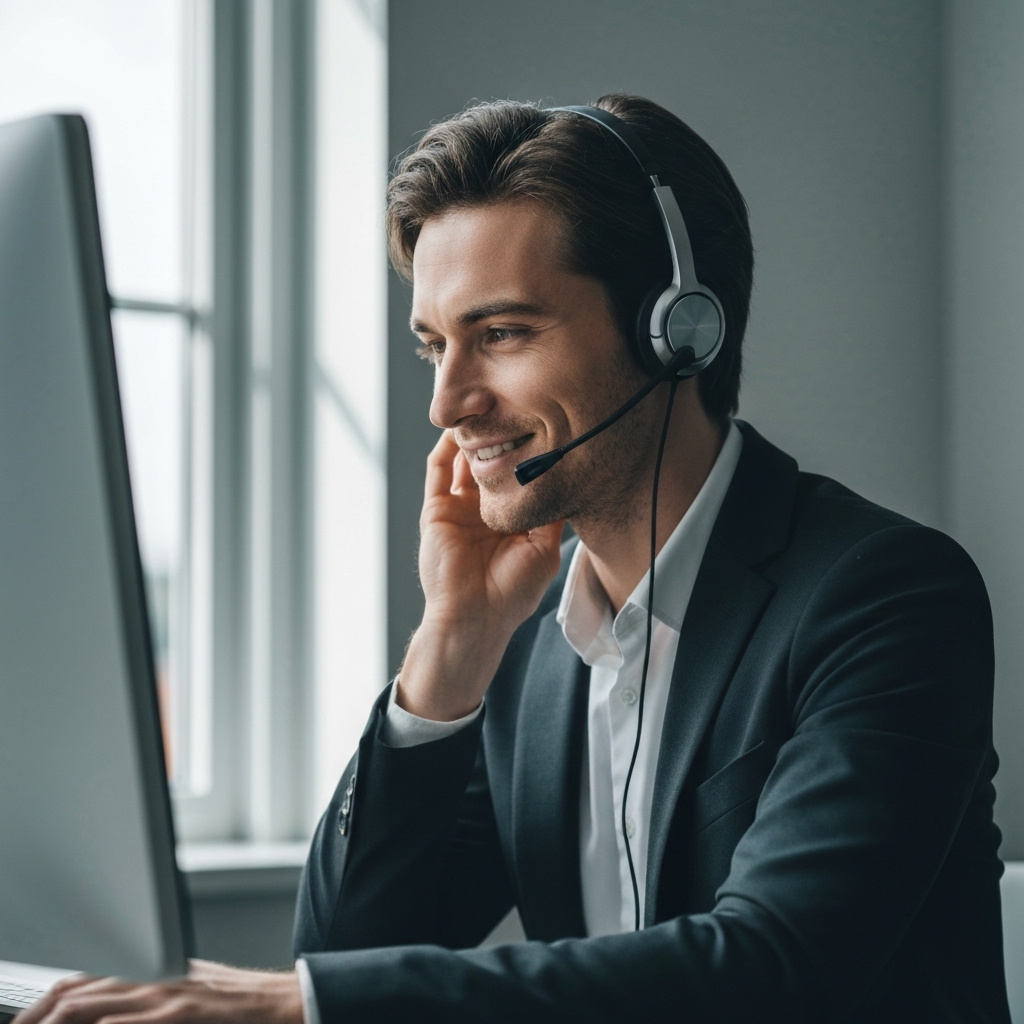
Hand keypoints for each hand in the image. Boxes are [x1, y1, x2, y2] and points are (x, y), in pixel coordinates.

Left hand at [14, 961, 301, 1023]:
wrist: (285, 1000)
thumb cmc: (238, 1007)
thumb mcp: (187, 994)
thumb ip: (147, 1001)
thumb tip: (108, 1012)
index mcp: (151, 973)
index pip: (81, 981)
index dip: (43, 1004)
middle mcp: (155, 977)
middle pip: (78, 990)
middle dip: (38, 1016)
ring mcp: (170, 993)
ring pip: (97, 1002)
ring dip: (59, 1021)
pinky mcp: (188, 1011)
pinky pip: (138, 1019)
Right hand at [398, 430, 562, 720]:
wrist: (474, 618)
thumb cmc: (512, 592)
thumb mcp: (544, 549)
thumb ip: (551, 515)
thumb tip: (567, 478)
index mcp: (511, 520)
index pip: (519, 475)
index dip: (528, 452)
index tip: (544, 424)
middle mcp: (485, 510)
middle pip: (491, 462)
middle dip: (500, 436)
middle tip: (512, 405)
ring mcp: (460, 508)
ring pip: (464, 461)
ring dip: (473, 436)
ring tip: (486, 409)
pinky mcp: (437, 510)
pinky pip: (438, 471)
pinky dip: (446, 448)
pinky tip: (460, 429)